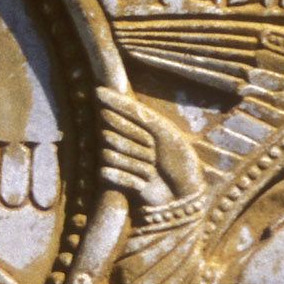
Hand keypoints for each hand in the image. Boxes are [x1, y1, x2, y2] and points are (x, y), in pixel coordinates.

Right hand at [95, 88, 199, 210]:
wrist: (186, 191)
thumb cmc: (177, 156)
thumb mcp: (158, 126)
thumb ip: (129, 109)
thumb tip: (97, 91)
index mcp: (133, 124)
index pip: (113, 117)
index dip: (133, 129)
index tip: (152, 139)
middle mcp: (122, 140)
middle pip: (110, 137)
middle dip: (136, 147)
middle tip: (155, 156)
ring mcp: (119, 160)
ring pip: (110, 156)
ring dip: (136, 164)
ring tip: (152, 170)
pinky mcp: (115, 181)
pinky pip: (109, 175)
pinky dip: (130, 180)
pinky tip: (145, 184)